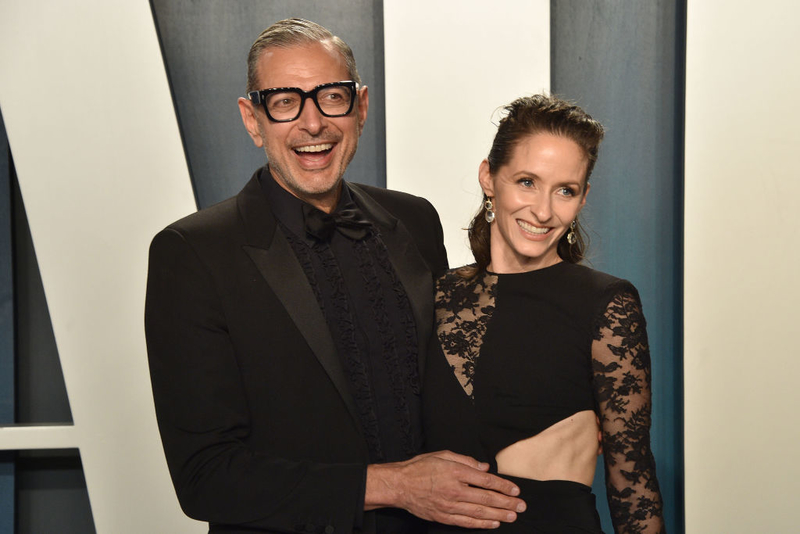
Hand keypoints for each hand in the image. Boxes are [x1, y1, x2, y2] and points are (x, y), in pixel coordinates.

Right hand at [366, 450, 525, 528]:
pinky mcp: (444, 517)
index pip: (485, 480)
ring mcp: (449, 506)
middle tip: (521, 506)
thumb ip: (465, 460)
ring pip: (479, 512)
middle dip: (507, 503)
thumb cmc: (420, 467)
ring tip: (513, 516)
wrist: (399, 485)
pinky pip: (467, 522)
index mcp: (455, 472)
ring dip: (499, 515)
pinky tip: (493, 523)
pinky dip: (482, 524)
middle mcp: (454, 490)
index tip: (515, 490)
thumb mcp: (443, 455)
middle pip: (486, 498)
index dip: (503, 486)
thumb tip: (484, 467)